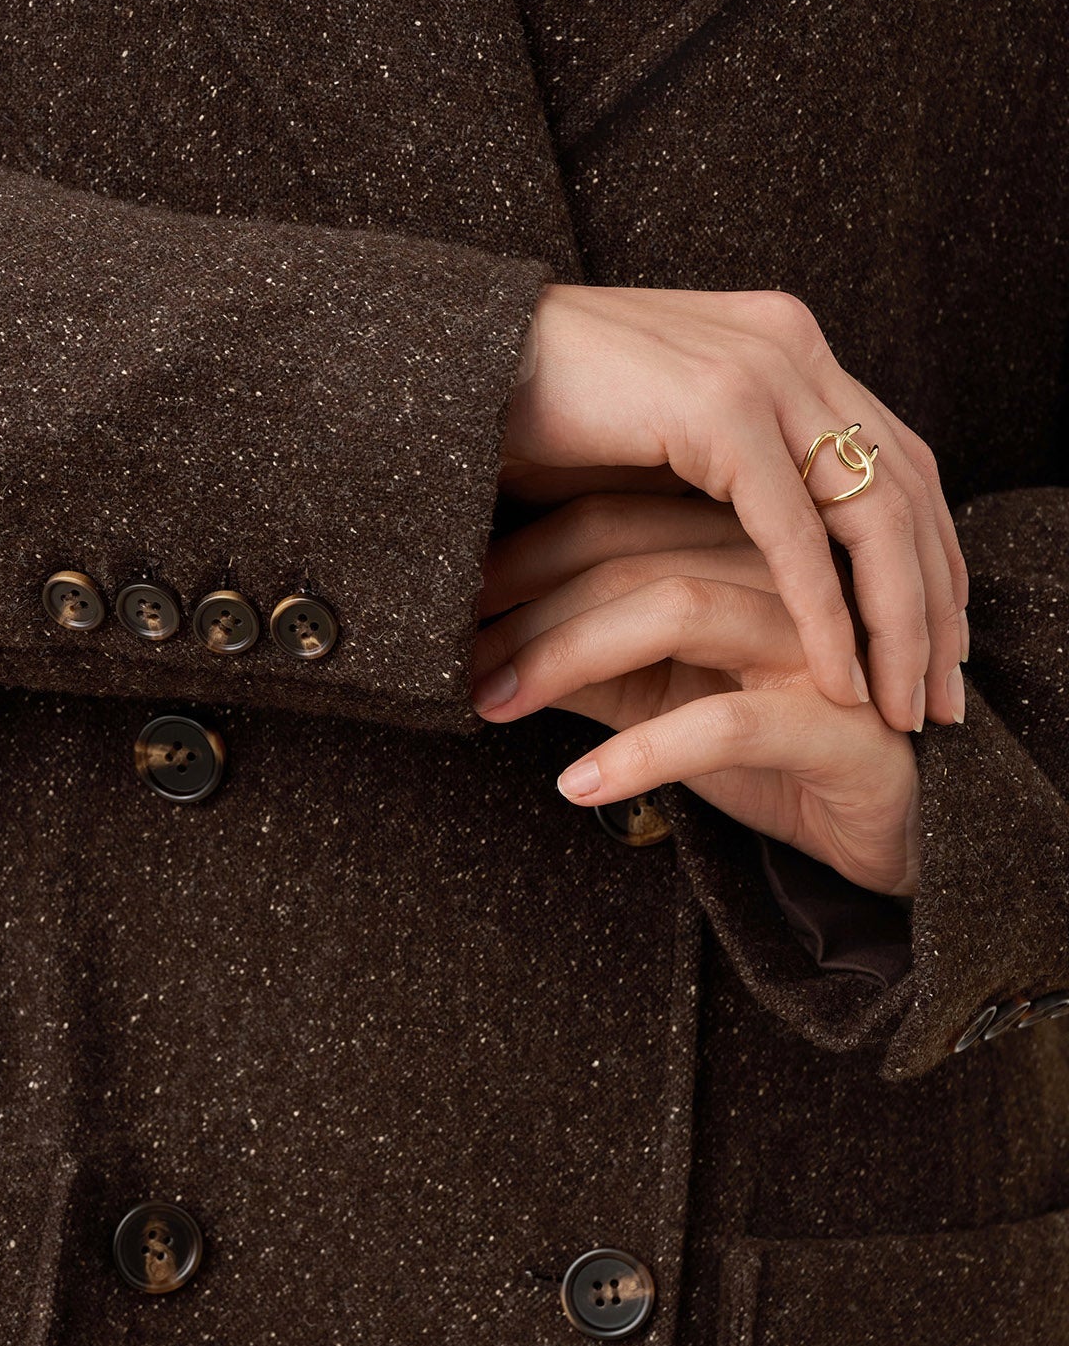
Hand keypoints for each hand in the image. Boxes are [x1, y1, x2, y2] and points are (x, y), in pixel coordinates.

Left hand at [470, 494, 924, 896]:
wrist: (893, 829)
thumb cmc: (770, 756)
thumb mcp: (659, 702)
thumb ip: (592, 664)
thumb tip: (484, 646)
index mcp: (746, 544)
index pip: (618, 516)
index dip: (525, 556)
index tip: (453, 602)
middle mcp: (786, 570)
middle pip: (636, 551)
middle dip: (528, 604)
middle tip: (454, 657)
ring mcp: (820, 636)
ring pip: (677, 609)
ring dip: (566, 658)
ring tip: (491, 707)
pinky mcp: (842, 717)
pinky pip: (725, 722)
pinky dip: (641, 755)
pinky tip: (577, 787)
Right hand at [501, 285, 967, 733]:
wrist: (446, 360)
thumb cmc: (527, 414)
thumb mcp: (654, 450)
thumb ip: (722, 479)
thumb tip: (768, 559)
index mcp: (783, 345)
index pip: (895, 458)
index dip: (930, 557)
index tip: (942, 644)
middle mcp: (790, 346)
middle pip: (908, 490)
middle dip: (939, 603)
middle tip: (949, 697)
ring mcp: (761, 369)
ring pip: (872, 515)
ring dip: (900, 622)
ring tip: (906, 705)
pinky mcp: (720, 409)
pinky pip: (797, 534)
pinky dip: (827, 614)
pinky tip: (840, 679)